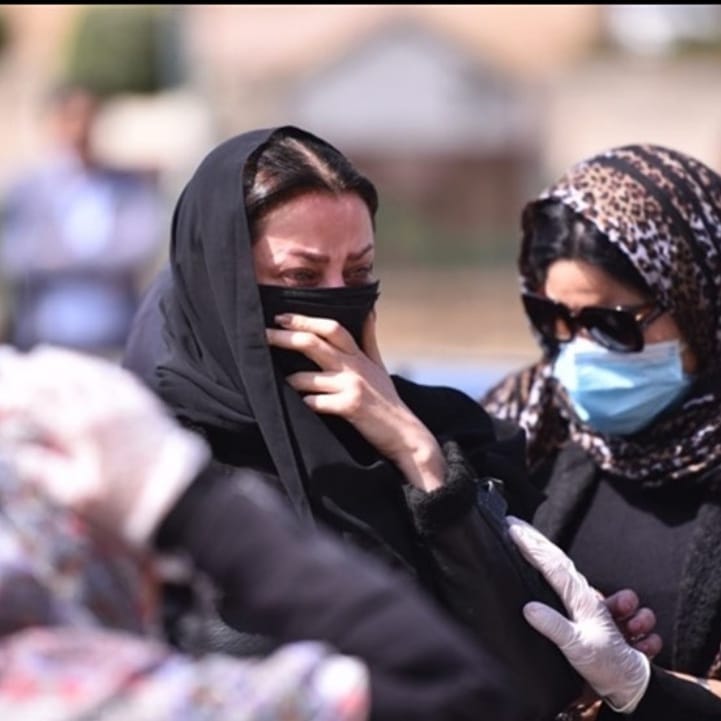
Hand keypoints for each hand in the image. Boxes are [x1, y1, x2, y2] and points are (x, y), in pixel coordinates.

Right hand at [0, 345, 208, 547]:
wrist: (181, 497)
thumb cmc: (127, 505)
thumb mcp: (78, 496)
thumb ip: (45, 472)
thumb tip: (19, 454)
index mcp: (81, 430)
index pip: (38, 399)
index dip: (15, 389)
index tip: (2, 387)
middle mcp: (103, 408)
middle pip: (62, 377)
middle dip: (35, 367)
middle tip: (17, 360)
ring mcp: (128, 403)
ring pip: (90, 370)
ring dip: (65, 360)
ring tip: (45, 354)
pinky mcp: (147, 406)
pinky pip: (118, 376)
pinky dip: (98, 367)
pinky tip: (92, 367)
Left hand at [266, 312, 443, 490]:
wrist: (404, 434)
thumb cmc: (387, 400)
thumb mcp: (379, 366)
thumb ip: (369, 339)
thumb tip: (369, 311)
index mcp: (359, 356)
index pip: (331, 328)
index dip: (305, 320)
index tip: (281, 317)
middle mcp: (355, 367)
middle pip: (313, 343)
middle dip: (284, 337)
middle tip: (263, 334)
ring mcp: (352, 386)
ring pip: (306, 377)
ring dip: (289, 381)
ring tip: (278, 384)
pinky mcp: (350, 407)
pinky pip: (314, 402)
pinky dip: (304, 404)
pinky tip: (299, 407)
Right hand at [506, 515, 650, 713]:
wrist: (634, 682)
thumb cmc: (609, 665)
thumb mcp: (579, 648)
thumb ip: (554, 626)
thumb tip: (528, 607)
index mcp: (579, 597)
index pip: (550, 563)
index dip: (530, 545)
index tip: (512, 528)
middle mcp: (583, 594)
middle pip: (556, 559)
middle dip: (534, 540)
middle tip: (514, 524)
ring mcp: (587, 601)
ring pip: (564, 569)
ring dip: (544, 550)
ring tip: (525, 535)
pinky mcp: (588, 611)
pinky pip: (571, 584)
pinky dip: (555, 567)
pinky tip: (544, 559)